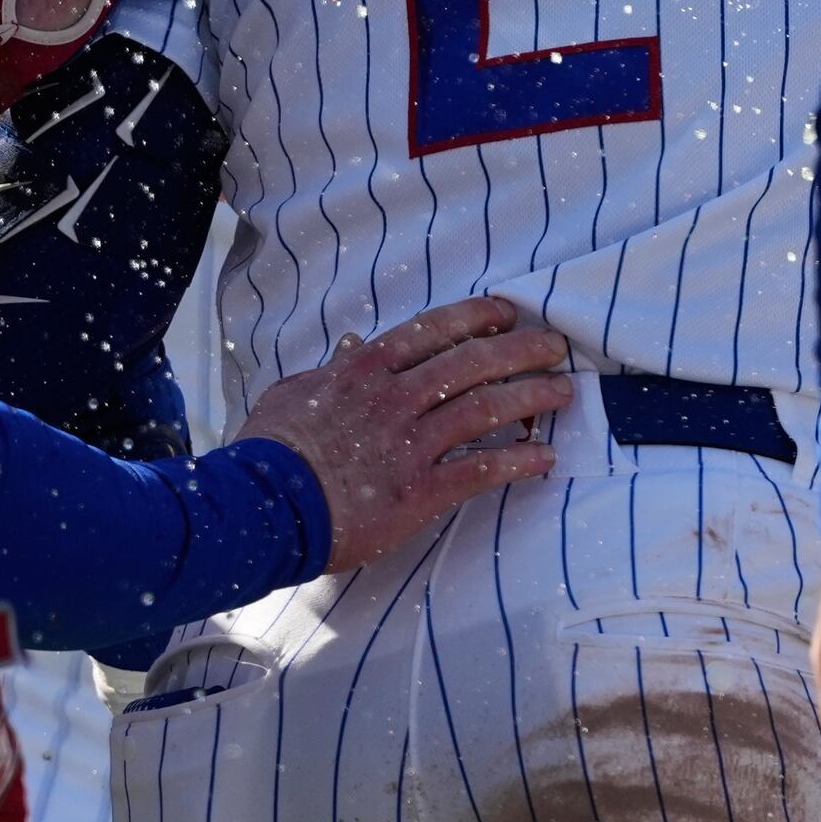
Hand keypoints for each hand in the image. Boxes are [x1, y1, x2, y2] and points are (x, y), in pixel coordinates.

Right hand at [235, 296, 572, 570]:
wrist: (258, 508)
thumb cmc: (268, 452)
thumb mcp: (291, 393)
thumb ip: (328, 369)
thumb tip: (351, 346)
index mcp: (364, 370)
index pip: (434, 330)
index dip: (477, 318)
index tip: (508, 313)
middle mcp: (394, 398)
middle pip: (472, 363)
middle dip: (521, 350)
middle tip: (554, 346)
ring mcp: (409, 444)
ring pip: (485, 410)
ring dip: (531, 398)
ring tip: (562, 392)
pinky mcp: (417, 492)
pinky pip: (479, 472)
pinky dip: (517, 463)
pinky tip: (544, 460)